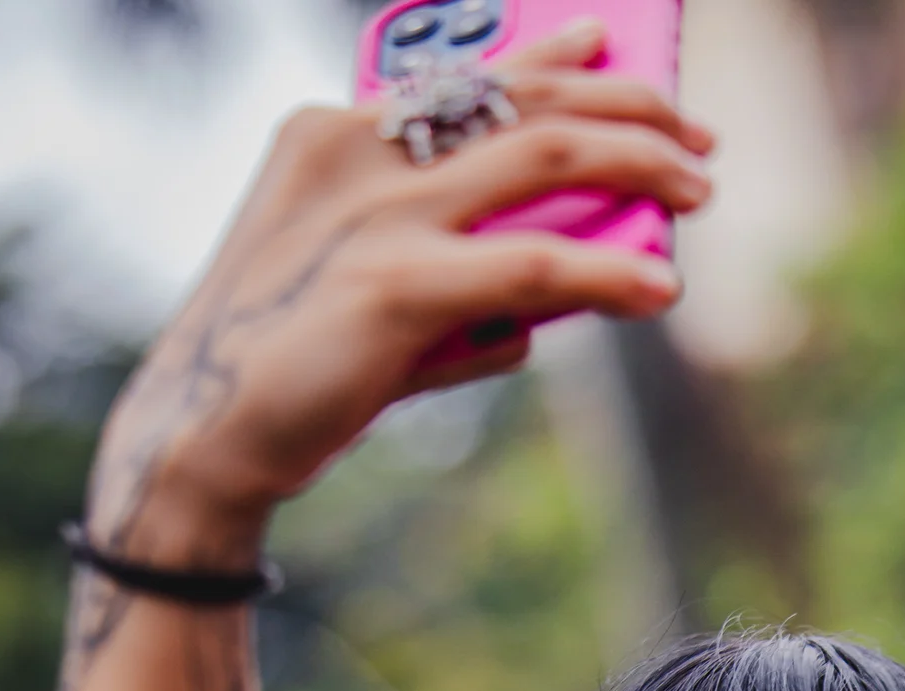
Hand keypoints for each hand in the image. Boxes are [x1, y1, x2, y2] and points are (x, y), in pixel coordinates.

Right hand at [86, 19, 712, 563]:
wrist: (205, 432)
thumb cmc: (291, 369)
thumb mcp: (368, 292)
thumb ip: (450, 273)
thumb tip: (551, 305)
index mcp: (334, 135)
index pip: (465, 77)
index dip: (551, 57)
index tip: (611, 43)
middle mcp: (358, 153)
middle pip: (522, 102)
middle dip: (625, 108)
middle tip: (695, 138)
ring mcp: (378, 215)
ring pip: (544, 157)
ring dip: (638, 165)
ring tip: (699, 192)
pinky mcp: (396, 286)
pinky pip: (533, 269)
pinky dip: (608, 277)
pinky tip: (659, 288)